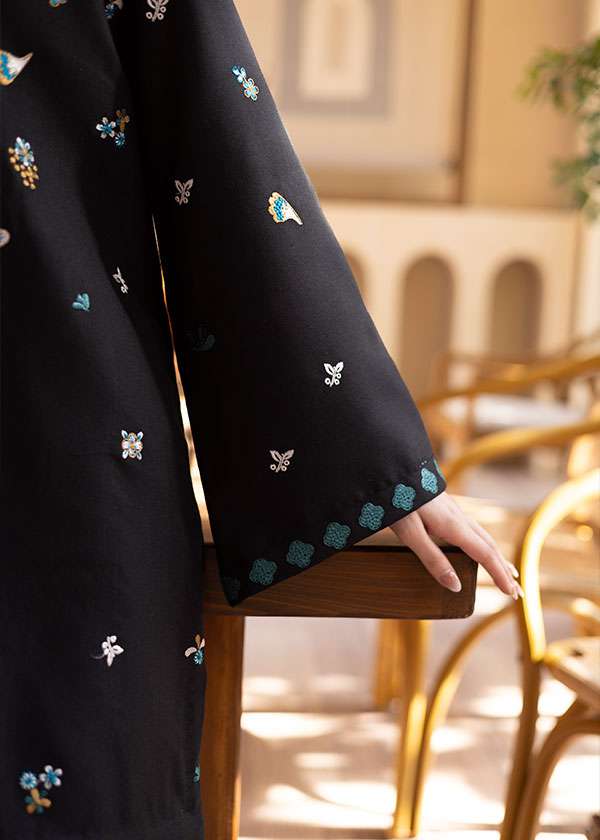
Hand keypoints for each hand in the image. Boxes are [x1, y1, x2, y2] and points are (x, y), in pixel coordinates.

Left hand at [390, 491, 523, 597]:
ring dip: (497, 557)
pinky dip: (484, 544)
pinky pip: (473, 529)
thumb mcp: (411, 534)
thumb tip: (456, 586)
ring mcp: (454, 511)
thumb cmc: (398, 500)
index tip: (512, 593)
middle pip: (490, 547)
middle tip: (517, 591)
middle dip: (505, 570)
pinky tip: (480, 547)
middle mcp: (459, 518)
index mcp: (454, 526)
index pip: (485, 555)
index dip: (499, 575)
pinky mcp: (446, 507)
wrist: (391, 467)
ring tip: (507, 572)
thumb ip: (433, 560)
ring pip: (483, 537)